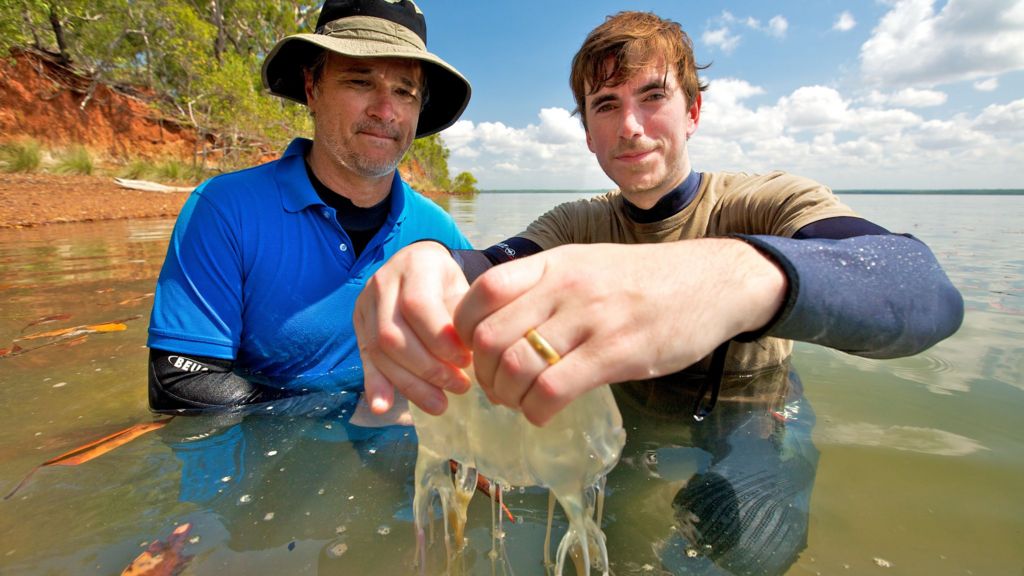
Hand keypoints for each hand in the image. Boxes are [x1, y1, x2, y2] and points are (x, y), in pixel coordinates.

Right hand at [354, 241, 471, 415]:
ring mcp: (366, 303)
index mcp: (414, 265)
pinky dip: (375, 385)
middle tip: (459, 387)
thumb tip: (475, 359)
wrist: (421, 264)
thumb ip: (463, 316)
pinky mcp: (359, 325)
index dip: (440, 340)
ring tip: (440, 403)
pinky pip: (365, 359)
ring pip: (378, 351)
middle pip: (393, 334)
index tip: (466, 361)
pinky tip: (383, 407)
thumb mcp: (462, 287)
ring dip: (410, 384)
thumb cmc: (448, 282)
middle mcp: (383, 281)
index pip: (418, 306)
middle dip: (428, 368)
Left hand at [453, 238, 785, 425]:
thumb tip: (497, 322)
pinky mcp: (617, 353)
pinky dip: (536, 411)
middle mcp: (566, 287)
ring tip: (520, 402)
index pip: (482, 291)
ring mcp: (592, 319)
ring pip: (517, 366)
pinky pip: (553, 390)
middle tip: (497, 387)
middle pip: (489, 336)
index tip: (474, 351)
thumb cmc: (644, 279)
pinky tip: (542, 413)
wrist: (712, 281)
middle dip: (483, 373)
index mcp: (554, 263)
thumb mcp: (587, 264)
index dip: (463, 329)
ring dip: (508, 396)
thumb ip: (544, 286)